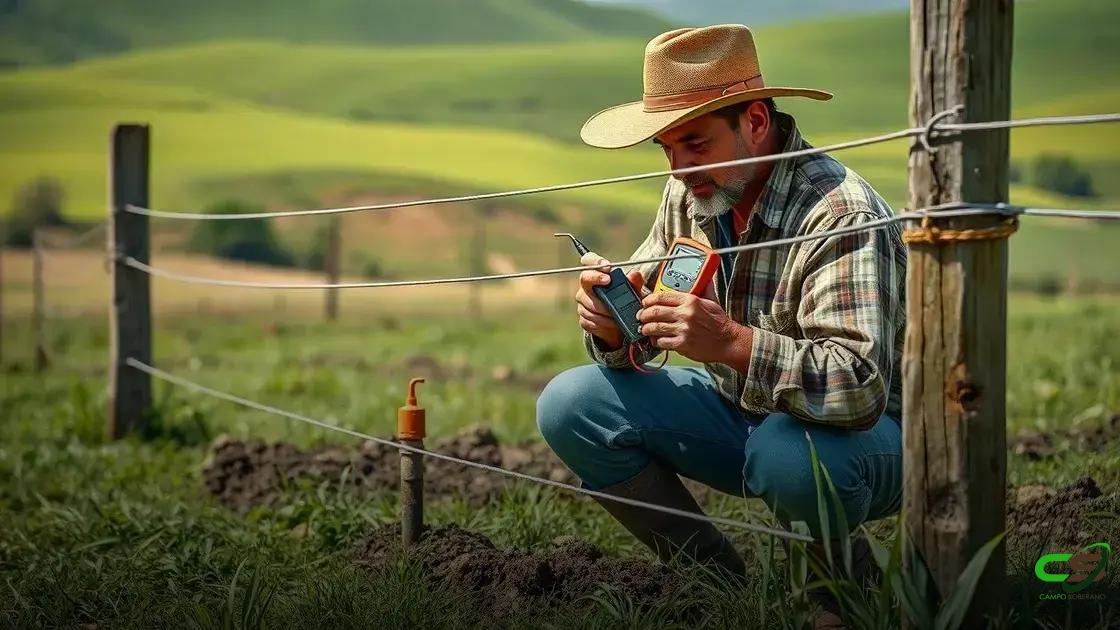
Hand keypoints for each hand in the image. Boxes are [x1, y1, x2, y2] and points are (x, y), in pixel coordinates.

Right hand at [575, 251, 647, 350]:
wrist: (621, 322)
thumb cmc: (625, 299)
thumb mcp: (634, 290)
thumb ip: (635, 282)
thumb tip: (634, 274)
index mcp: (597, 273)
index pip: (589, 259)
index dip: (595, 261)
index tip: (608, 268)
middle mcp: (586, 286)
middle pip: (585, 280)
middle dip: (599, 285)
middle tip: (612, 292)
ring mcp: (582, 303)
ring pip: (589, 305)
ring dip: (605, 311)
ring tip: (618, 314)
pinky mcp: (583, 319)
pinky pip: (590, 320)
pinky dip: (603, 324)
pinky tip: (613, 323)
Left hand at [637, 291, 751, 365]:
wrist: (728, 341)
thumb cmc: (719, 322)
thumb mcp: (712, 301)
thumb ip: (704, 288)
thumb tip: (704, 277)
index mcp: (690, 301)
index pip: (661, 296)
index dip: (648, 300)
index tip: (645, 303)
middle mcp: (685, 314)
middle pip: (654, 311)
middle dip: (643, 315)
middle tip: (640, 317)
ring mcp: (683, 329)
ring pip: (655, 327)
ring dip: (646, 329)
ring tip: (644, 329)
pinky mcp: (682, 344)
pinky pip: (661, 342)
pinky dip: (655, 341)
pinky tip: (655, 340)